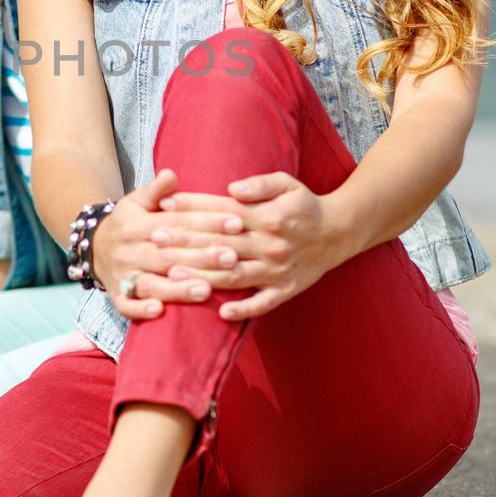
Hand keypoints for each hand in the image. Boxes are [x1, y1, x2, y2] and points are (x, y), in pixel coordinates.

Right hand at [91, 170, 221, 322]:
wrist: (93, 248)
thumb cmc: (128, 223)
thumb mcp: (136, 202)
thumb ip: (156, 190)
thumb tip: (171, 173)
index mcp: (136, 225)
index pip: (177, 223)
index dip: (207, 222)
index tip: (236, 222)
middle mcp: (129, 250)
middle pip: (168, 255)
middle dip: (201, 257)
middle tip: (233, 257)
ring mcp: (122, 275)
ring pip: (151, 283)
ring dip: (178, 288)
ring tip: (207, 290)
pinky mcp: (117, 297)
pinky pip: (127, 306)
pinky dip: (141, 310)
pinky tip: (160, 311)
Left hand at [147, 172, 351, 320]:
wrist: (339, 232)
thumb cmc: (304, 205)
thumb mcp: (287, 183)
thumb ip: (259, 184)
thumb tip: (232, 188)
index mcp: (267, 216)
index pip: (222, 211)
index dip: (192, 207)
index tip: (164, 205)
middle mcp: (270, 245)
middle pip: (221, 244)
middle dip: (185, 241)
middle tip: (155, 239)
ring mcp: (277, 271)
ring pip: (234, 275)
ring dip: (203, 276)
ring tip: (173, 275)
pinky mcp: (286, 290)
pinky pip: (263, 303)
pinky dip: (243, 309)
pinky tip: (221, 313)